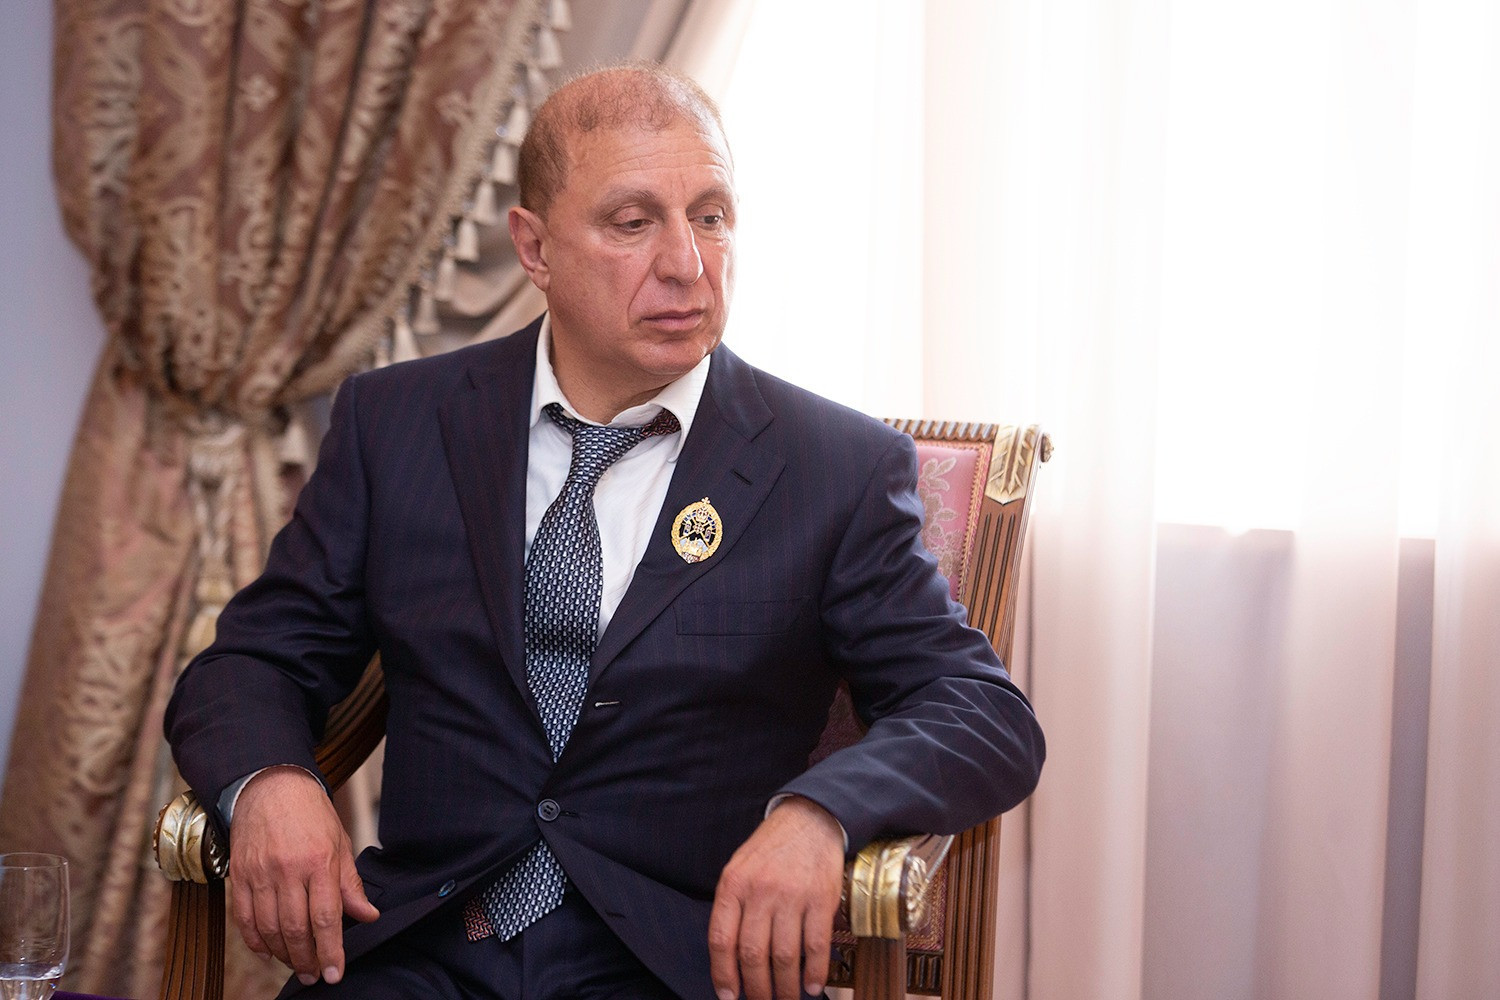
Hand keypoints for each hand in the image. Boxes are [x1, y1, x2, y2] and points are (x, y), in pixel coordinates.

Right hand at [228, 766, 379, 985]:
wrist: (271, 786)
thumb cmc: (311, 813)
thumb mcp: (340, 842)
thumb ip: (350, 884)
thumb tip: (368, 916)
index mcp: (319, 861)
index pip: (326, 917)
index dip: (331, 951)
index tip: (335, 973)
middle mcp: (288, 869)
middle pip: (296, 929)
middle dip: (307, 960)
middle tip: (315, 975)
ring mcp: (260, 874)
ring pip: (269, 928)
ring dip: (283, 954)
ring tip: (297, 965)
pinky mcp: (239, 875)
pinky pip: (243, 918)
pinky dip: (255, 941)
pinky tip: (268, 951)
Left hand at [708, 796, 844, 999]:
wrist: (810, 819)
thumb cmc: (771, 849)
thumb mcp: (739, 869)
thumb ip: (732, 908)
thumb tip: (729, 958)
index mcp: (733, 885)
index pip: (721, 940)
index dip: (723, 975)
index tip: (728, 996)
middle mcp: (760, 891)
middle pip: (752, 954)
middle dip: (756, 989)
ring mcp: (792, 895)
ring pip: (784, 956)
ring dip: (785, 988)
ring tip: (788, 999)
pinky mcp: (821, 898)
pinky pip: (816, 945)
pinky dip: (815, 972)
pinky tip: (813, 985)